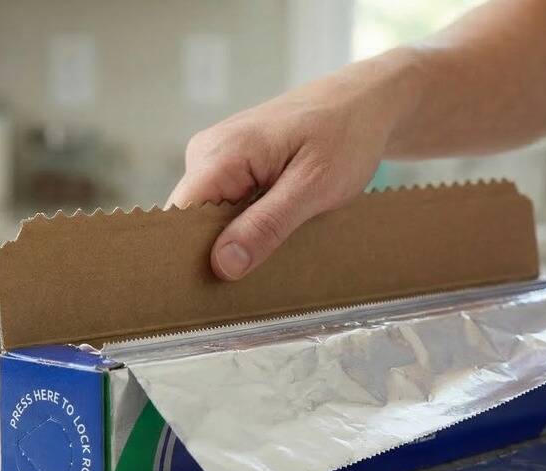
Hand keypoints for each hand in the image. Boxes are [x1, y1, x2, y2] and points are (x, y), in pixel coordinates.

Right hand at [168, 57, 414, 280]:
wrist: (365, 103)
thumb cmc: (346, 135)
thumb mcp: (314, 187)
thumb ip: (267, 225)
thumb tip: (223, 264)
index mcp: (221, 152)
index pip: (180, 216)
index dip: (190, 255)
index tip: (212, 292)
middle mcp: (208, 152)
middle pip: (192, 220)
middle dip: (220, 252)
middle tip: (258, 278)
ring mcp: (219, 157)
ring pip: (212, 217)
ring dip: (239, 239)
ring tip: (276, 251)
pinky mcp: (234, 165)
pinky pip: (228, 206)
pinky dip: (249, 224)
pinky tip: (276, 232)